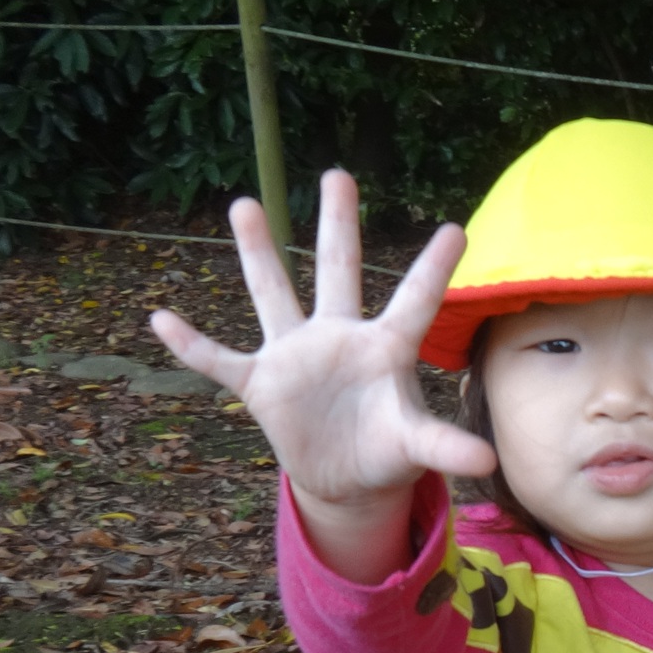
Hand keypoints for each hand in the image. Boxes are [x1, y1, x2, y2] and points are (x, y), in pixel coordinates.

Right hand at [149, 169, 496, 521]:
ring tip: (245, 203)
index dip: (434, 269)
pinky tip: (162, 319)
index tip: (458, 228)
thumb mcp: (417, 449)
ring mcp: (296, 356)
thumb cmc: (389, 452)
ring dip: (258, 253)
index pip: (415, 302)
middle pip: (339, 272)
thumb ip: (447, 447)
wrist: (346, 479)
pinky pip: (219, 361)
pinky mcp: (262, 384)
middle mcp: (339, 338)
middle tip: (339, 173)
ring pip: (274, 294)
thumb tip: (490, 461)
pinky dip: (192, 346)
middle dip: (338, 226)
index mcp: (385, 350)